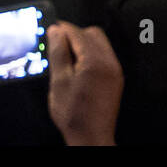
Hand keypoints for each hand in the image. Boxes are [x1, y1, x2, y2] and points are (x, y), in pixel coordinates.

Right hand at [46, 23, 122, 145]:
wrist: (91, 138)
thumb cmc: (74, 114)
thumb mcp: (59, 82)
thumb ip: (58, 53)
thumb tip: (56, 31)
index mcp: (95, 61)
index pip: (78, 33)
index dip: (63, 29)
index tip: (51, 29)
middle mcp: (109, 62)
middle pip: (92, 34)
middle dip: (75, 34)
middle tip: (57, 44)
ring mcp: (115, 70)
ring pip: (100, 43)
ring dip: (83, 44)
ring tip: (66, 58)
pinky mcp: (116, 78)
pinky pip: (104, 55)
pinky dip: (91, 54)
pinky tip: (78, 67)